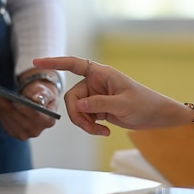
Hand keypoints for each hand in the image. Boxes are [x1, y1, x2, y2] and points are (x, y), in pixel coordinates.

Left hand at [0, 75, 59, 140]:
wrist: (37, 100)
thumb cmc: (42, 94)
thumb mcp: (46, 91)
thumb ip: (43, 95)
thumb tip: (38, 100)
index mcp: (48, 121)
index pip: (35, 116)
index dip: (24, 109)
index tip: (14, 101)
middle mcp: (35, 131)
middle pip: (17, 117)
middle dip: (4, 102)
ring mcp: (23, 134)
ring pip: (7, 117)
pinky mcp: (12, 132)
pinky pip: (2, 119)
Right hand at [34, 56, 193, 135]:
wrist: (156, 116)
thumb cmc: (145, 103)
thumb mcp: (123, 104)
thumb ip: (99, 104)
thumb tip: (78, 105)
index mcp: (101, 74)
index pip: (73, 64)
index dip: (54, 62)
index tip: (36, 62)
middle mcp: (95, 83)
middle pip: (72, 97)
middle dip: (77, 114)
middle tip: (89, 127)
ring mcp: (95, 96)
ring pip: (76, 110)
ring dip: (84, 124)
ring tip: (101, 131)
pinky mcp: (97, 109)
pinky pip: (84, 118)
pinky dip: (90, 127)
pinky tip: (104, 131)